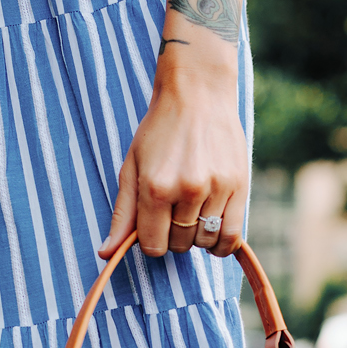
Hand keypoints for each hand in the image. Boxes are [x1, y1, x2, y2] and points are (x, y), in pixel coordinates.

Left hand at [98, 50, 246, 261]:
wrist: (198, 93)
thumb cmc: (159, 131)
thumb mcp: (132, 167)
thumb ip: (122, 213)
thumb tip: (107, 254)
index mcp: (155, 187)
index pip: (153, 246)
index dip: (152, 240)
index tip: (155, 224)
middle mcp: (187, 190)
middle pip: (179, 245)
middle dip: (173, 236)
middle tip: (174, 210)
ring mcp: (216, 188)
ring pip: (205, 241)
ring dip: (197, 236)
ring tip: (194, 212)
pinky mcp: (240, 185)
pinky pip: (233, 235)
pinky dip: (223, 243)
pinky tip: (214, 231)